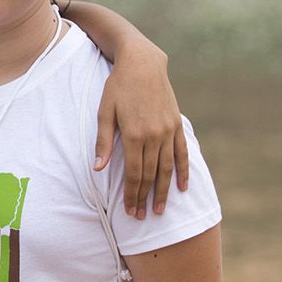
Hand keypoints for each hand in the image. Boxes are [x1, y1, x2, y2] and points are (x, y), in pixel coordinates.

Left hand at [96, 43, 189, 217]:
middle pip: (151, 174)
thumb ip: (103, 142)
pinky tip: (183, 187)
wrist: (143, 64)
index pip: (134, 173)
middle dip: (145, 198)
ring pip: (167, 168)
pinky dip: (183, 171)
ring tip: (160, 210)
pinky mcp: (177, 125)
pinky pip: (182, 153)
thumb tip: (98, 169)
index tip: (130, 211)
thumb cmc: (117, 88)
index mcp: (134, 134)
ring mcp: (168, 130)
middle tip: (141, 217)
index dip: (132, 194)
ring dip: (164, 191)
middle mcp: (154, 135)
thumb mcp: (104, 112)